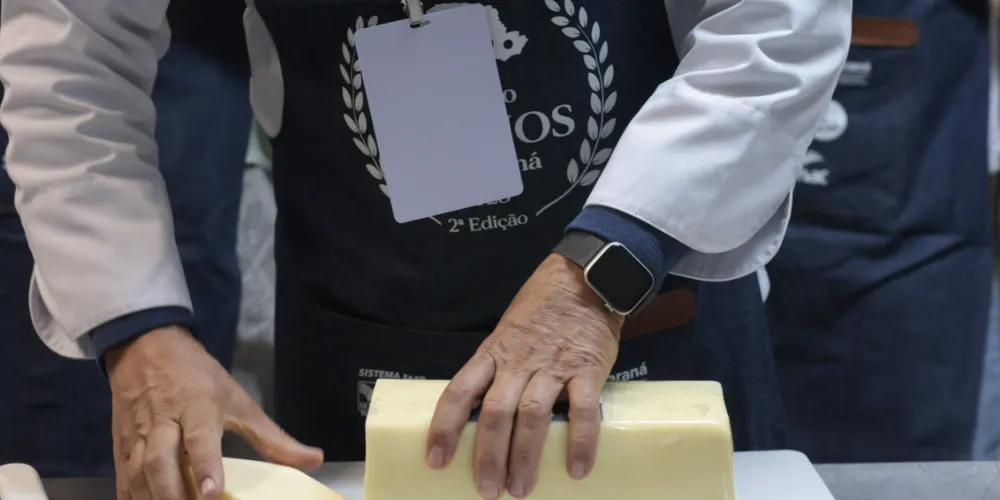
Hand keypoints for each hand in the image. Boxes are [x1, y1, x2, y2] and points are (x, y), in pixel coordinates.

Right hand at [107, 326, 322, 499]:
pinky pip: (122, 480)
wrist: (145, 347)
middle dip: (174, 496)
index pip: (199, 439)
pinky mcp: (119, 446)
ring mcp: (137, 436)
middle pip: (160, 463)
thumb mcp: (240, 400)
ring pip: (137, 475)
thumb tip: (315, 459)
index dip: (205, 467)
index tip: (212, 494)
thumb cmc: (198, 377)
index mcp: (197, 407)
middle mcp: (163, 422)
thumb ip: (274, 437)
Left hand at [426, 254, 621, 498]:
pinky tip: (578, 469)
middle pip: (495, 413)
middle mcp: (518, 362)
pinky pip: (583, 410)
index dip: (444, 428)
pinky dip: (581, 442)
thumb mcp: (507, 332)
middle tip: (487, 491)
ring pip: (532, 416)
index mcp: (493, 353)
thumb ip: (497, 368)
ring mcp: (553, 366)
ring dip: (525, 457)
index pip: (460, 392)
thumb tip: (480, 412)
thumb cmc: (542, 309)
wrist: (585, 278)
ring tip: (521, 489)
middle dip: (488, 456)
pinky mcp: (588, 369)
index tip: (435, 460)